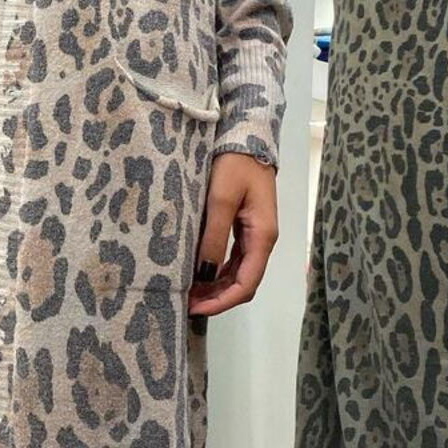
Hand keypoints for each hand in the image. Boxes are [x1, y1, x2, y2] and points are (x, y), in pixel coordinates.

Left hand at [188, 151, 278, 324]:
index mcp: (262, 237)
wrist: (246, 138)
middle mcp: (262, 241)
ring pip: (238, 273)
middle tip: (185, 303)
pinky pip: (233, 259)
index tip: (195, 309)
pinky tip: (196, 272)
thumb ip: (213, 237)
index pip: (246, 284)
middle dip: (216, 298)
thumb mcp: (220, 200)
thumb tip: (204, 273)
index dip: (222, 302)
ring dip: (215, 287)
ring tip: (187, 292)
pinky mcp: (245, 227)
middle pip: (243, 283)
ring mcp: (255, 235)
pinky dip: (216, 271)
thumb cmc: (234, 165)